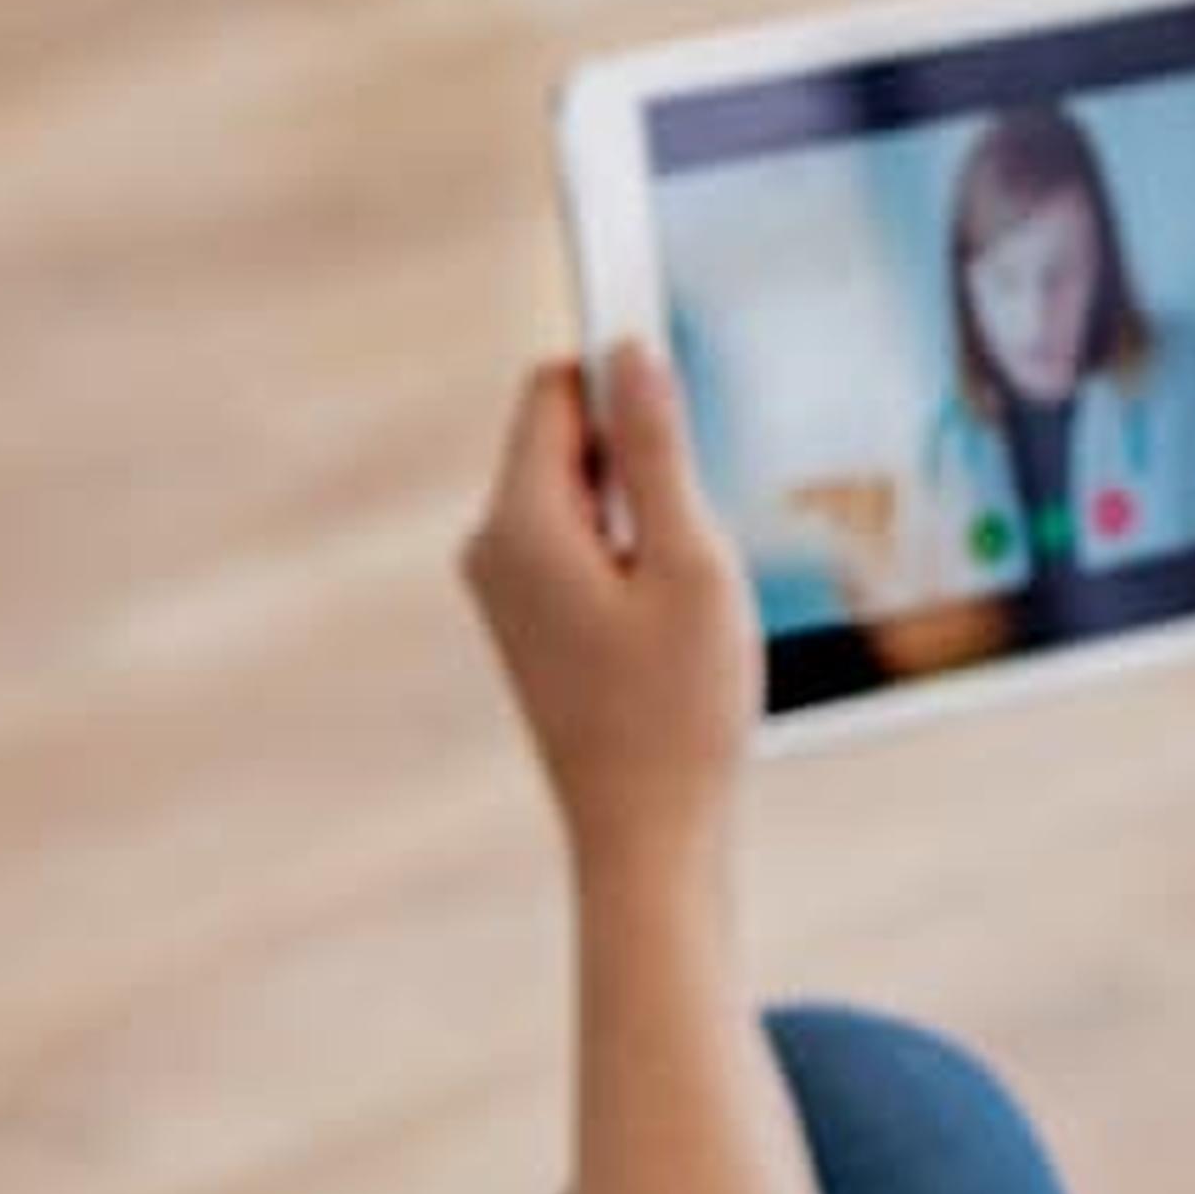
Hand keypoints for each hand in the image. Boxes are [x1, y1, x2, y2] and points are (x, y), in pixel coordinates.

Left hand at [457, 341, 760, 871]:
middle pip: (566, 439)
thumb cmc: (678, 713)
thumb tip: (630, 353)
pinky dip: (635, 562)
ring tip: (687, 597)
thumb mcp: (690, 562)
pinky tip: (671, 628)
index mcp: (518, 523)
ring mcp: (507, 593)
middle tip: (702, 533)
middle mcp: (492, 549)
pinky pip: (584, 549)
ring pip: (583, 498)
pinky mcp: (532, 628)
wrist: (649, 840)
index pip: (555, 387)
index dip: (622, 375)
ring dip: (647, 518)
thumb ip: (656, 448)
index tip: (684, 384)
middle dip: (642, 459)